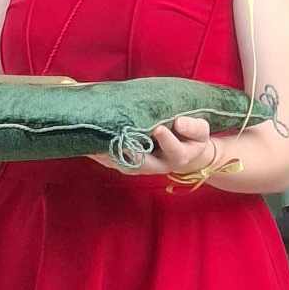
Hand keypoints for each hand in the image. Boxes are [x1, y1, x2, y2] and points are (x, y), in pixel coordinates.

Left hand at [99, 112, 215, 177]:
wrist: (185, 155)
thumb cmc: (192, 139)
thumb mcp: (201, 131)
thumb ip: (193, 128)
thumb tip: (179, 122)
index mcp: (179, 156)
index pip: (174, 150)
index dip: (166, 140)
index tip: (159, 128)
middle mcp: (158, 165)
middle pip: (142, 162)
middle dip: (129, 150)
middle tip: (117, 137)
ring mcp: (141, 167)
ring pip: (123, 163)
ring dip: (108, 153)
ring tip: (94, 140)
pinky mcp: (128, 165)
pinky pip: (113, 161)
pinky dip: (100, 153)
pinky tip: (87, 143)